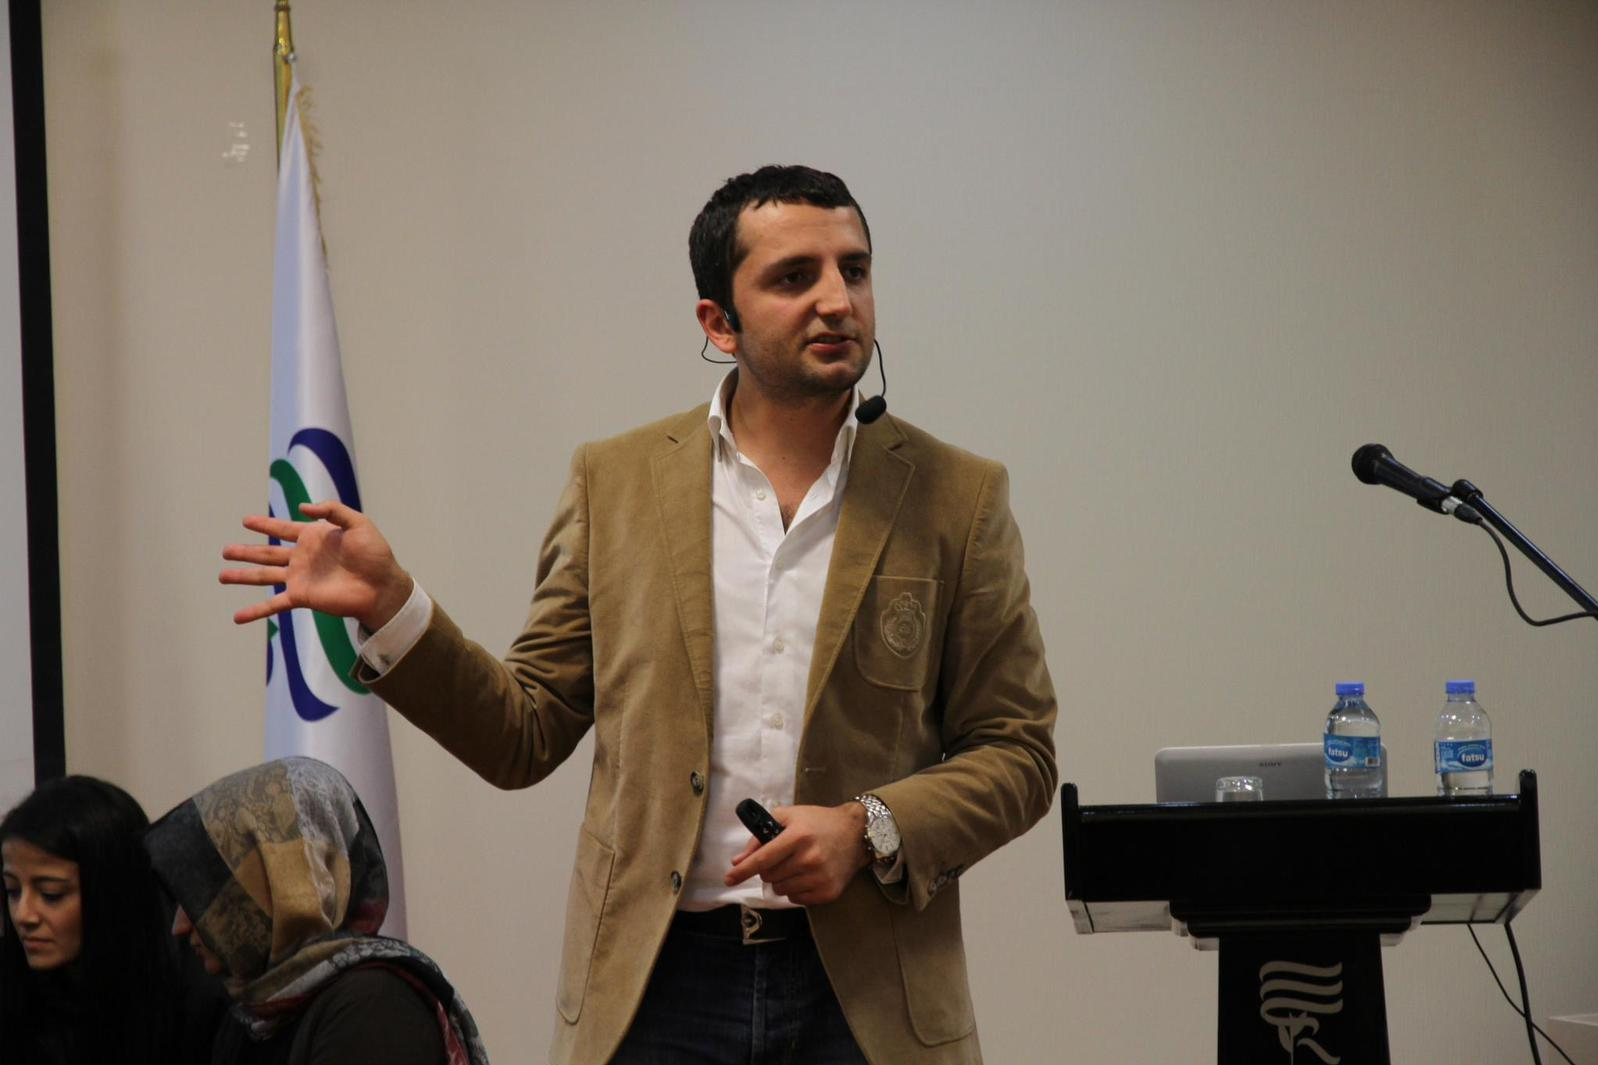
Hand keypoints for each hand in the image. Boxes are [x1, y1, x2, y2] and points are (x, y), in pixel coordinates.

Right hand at [219, 501, 410, 629]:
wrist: (382, 585)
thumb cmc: (375, 554)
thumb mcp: (358, 523)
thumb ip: (332, 510)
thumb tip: (301, 508)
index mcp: (314, 538)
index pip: (283, 528)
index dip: (264, 525)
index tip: (245, 520)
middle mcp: (303, 558)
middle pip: (267, 553)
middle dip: (246, 551)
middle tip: (225, 550)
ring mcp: (300, 578)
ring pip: (264, 576)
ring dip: (242, 576)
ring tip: (221, 576)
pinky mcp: (302, 597)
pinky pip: (273, 604)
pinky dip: (255, 611)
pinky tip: (237, 617)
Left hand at [724, 802, 869, 905]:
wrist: (856, 833)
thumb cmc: (818, 822)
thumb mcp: (789, 817)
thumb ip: (760, 835)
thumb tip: (739, 860)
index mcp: (798, 837)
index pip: (763, 859)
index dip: (743, 871)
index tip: (728, 879)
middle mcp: (809, 859)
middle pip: (770, 876)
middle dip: (769, 869)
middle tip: (783, 857)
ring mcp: (820, 878)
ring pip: (781, 890)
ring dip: (782, 880)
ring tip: (797, 866)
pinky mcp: (828, 892)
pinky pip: (797, 900)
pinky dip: (796, 890)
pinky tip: (807, 876)